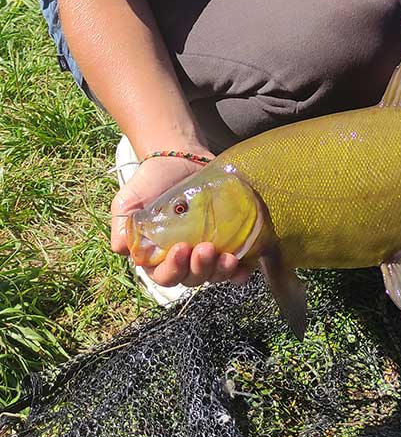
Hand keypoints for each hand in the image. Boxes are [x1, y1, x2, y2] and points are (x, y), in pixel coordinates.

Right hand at [110, 153, 250, 289]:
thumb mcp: (128, 200)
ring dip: (221, 271)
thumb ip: (122, 224)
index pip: (164, 276)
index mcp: (158, 258)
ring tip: (228, 258)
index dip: (173, 269)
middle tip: (206, 249)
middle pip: (192, 278)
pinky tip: (243, 267)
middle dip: (200, 269)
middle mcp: (183, 260)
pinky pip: (235, 266)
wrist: (179, 158)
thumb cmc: (151, 182)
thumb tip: (120, 248)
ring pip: (214, 274)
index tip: (180, 249)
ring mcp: (206, 252)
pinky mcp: (227, 241)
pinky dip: (240, 272)